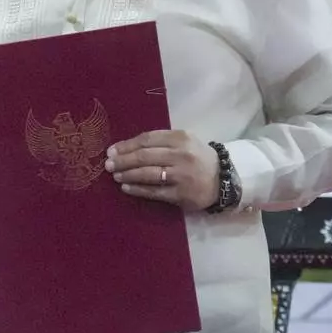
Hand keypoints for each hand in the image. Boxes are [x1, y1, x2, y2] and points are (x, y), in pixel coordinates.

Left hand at [105, 130, 219, 210]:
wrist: (224, 179)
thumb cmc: (196, 157)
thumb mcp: (182, 141)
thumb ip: (159, 142)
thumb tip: (125, 148)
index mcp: (180, 138)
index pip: (147, 139)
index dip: (126, 145)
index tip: (111, 150)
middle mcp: (181, 155)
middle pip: (145, 156)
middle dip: (123, 161)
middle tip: (107, 164)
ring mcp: (182, 176)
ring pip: (148, 174)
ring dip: (127, 175)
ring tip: (115, 176)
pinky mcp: (182, 194)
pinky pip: (155, 192)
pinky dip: (138, 190)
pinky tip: (126, 188)